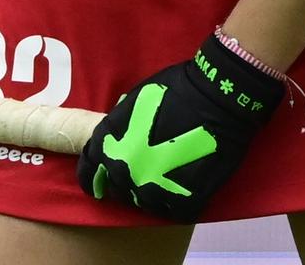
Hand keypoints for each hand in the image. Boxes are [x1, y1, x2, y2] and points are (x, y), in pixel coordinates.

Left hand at [75, 35, 284, 221]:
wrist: (216, 97)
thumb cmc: (173, 91)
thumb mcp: (131, 104)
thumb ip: (119, 129)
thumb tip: (116, 142)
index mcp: (107, 144)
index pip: (88, 173)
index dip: (94, 178)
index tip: (101, 183)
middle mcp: (124, 169)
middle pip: (119, 190)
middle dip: (127, 184)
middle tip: (143, 175)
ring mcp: (154, 187)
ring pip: (145, 204)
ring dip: (152, 195)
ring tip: (165, 182)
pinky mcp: (185, 199)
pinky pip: (175, 213)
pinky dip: (178, 204)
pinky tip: (184, 191)